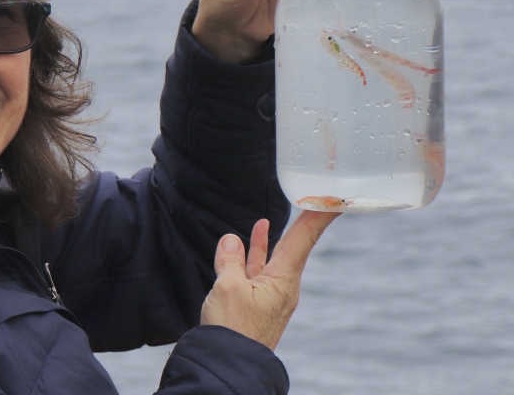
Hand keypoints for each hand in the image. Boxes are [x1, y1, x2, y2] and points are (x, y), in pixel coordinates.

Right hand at [200, 211, 338, 350]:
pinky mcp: (254, 304)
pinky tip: (244, 244)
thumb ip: (230, 260)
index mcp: (283, 280)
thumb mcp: (228, 288)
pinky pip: (256, 272)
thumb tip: (231, 241)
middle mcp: (282, 286)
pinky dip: (252, 255)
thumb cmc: (232, 331)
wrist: (228, 367)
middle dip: (303, 223)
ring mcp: (268, 296)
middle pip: (295, 245)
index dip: (320, 215)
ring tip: (265, 220)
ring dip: (270, 238)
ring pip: (272, 259)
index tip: (337, 199)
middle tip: (316, 203)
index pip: (305, 238)